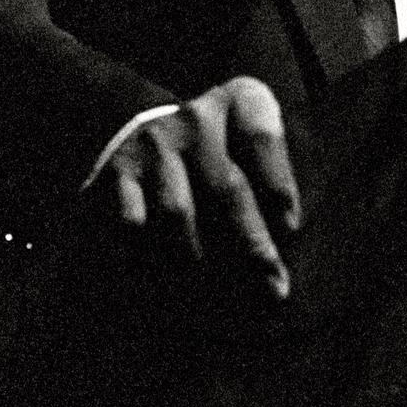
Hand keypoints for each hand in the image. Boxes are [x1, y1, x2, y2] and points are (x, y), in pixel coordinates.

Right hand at [98, 76, 301, 298]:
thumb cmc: (215, 156)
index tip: (292, 230)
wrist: (138, 128)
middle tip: (273, 291)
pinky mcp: (114, 174)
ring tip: (220, 304)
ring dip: (201, 263)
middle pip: (227, 187)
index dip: (278, 184)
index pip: (261, 137)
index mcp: (238, 102)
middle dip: (252, 246)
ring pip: (179, 214)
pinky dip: (150, 262)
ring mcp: (153, 145)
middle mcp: (196, 118)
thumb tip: (280, 261)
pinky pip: (134, 226)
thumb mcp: (248, 147)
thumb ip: (268, 186)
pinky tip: (166, 291)